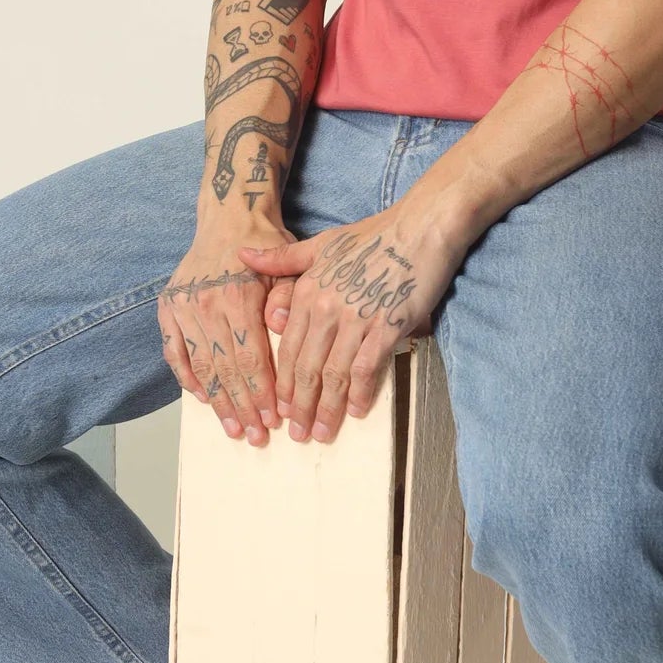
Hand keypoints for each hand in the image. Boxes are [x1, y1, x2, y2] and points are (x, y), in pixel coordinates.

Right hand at [159, 219, 292, 446]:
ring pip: (200, 366)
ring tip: (232, 428)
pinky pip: (173, 351)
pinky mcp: (168, 307)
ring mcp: (183, 307)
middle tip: (256, 437)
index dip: (261, 393)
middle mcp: (206, 305)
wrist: (229, 216)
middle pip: (226, 370)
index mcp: (238, 298)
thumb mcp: (287, 265)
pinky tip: (202, 397)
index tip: (273, 420)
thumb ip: (286, 300)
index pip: (251, 359)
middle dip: (243, 407)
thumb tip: (279, 331)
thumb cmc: (266, 244)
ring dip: (217, 401)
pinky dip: (186, 377)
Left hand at [237, 203, 465, 444]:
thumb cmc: (373, 236)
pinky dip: (361, 393)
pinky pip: (366, 368)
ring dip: (327, 408)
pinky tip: (358, 411)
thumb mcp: (321, 244)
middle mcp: (326, 308)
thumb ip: (282, 259)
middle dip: (299, 406)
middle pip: (306, 368)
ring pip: (333, 374)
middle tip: (297, 434)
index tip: (280, 409)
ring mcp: (356, 318)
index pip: (287, 349)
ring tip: (322, 433)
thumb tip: (242, 254)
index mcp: (307, 291)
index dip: (282, 384)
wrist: (420, 227)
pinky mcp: (386, 325)